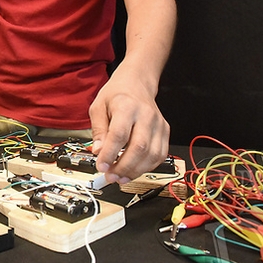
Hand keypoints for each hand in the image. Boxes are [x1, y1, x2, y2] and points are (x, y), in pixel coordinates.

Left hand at [88, 68, 168, 183]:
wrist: (137, 84)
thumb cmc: (116, 95)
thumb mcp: (98, 107)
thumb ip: (98, 130)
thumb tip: (97, 152)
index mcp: (127, 106)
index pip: (119, 134)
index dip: (110, 153)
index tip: (101, 166)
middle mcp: (146, 115)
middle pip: (139, 147)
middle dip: (124, 167)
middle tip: (110, 177)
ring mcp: (158, 124)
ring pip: (152, 155)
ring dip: (135, 171)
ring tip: (120, 178)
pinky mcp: (165, 132)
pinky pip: (160, 155)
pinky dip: (147, 167)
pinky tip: (133, 171)